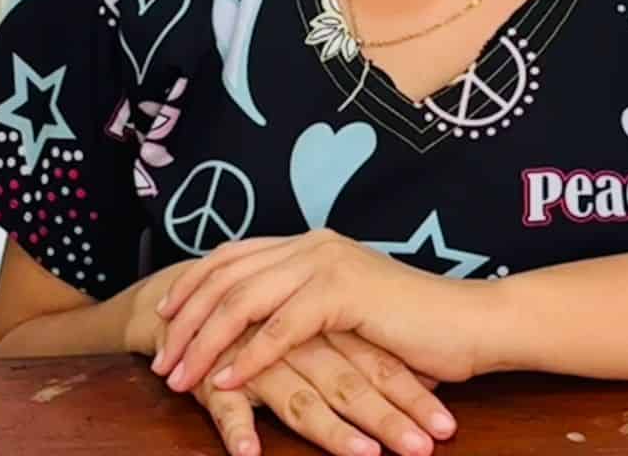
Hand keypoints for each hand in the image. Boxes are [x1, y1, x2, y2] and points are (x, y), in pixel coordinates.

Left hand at [129, 259, 455, 455]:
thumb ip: (301, 309)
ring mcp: (328, 264)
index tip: (161, 320)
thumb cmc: (410, 328)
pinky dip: (249, 357)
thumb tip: (249, 333)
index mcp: (310, 244)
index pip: (232, 256)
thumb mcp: (343, 312)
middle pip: (227, 276)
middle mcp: (313, 244)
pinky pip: (280, 328)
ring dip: (206, 342)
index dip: (192, 285)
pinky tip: (227, 382)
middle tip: (159, 359)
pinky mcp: (344, 293)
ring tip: (181, 378)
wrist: (468, 323)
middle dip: (186, 320)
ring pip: (245, 301)